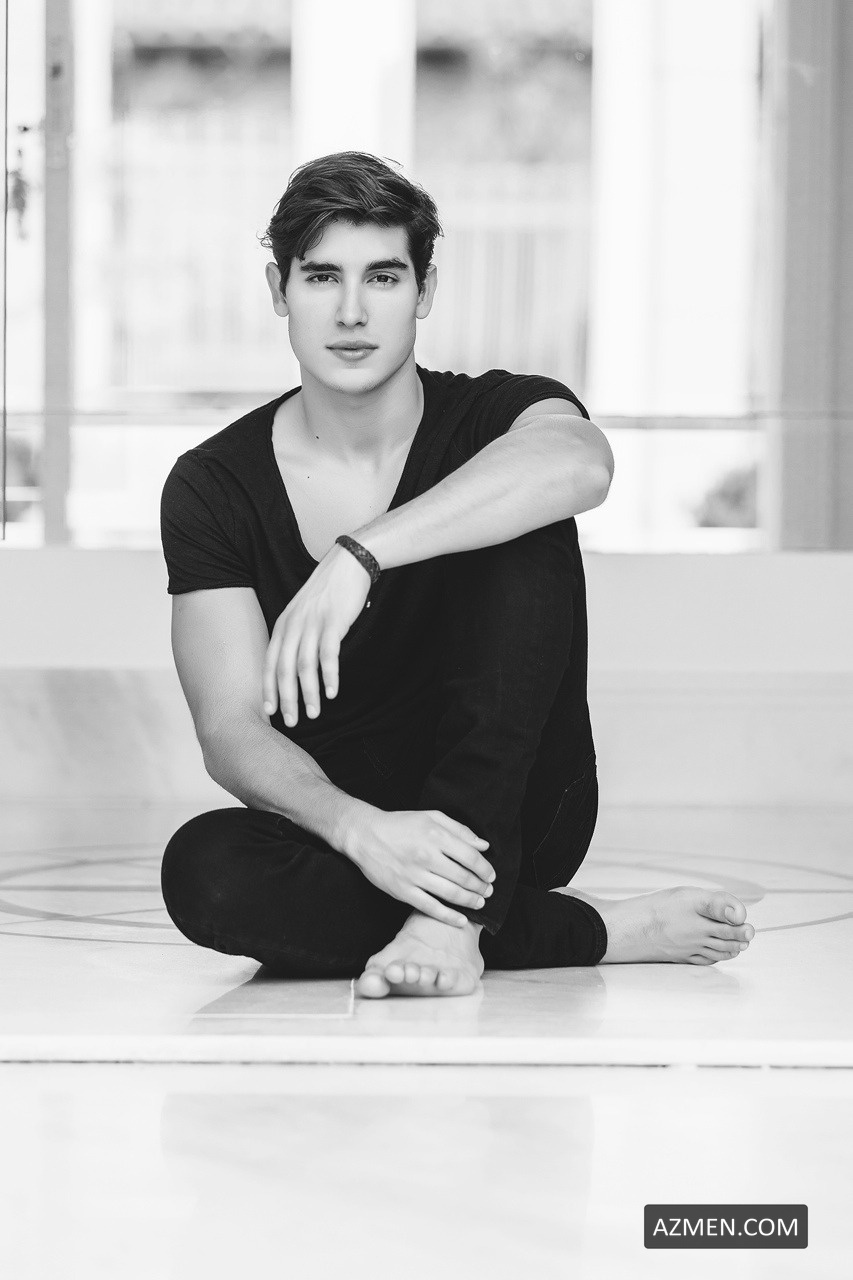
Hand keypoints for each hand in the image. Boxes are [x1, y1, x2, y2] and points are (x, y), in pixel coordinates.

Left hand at [263, 543, 370, 725]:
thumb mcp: (302, 613)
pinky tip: (332, 692)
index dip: (268, 689)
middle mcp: (293, 626)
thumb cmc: (327, 592)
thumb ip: (296, 636)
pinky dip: (329, 676)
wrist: (347, 564)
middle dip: (286, 699)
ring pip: (304, 666)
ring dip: (308, 693)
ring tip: (313, 713)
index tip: (269, 712)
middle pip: (284, 669)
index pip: (270, 663)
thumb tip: (294, 665)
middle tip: (291, 722)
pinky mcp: (333, 622)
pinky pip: (328, 654)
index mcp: (283, 625)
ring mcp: (312, 624)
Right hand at [346, 807, 496, 926]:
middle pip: (463, 877)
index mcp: (435, 835)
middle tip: (488, 891)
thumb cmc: (400, 824)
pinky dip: (448, 916)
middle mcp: (426, 856)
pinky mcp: (403, 891)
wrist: (365, 835)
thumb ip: (459, 830)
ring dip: (470, 900)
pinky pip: (430, 907)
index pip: (470, 856)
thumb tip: (483, 845)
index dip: (485, 868)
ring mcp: (414, 875)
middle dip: (481, 886)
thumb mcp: (431, 816)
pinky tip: (461, 919)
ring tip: (479, 902)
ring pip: (451, 893)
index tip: (491, 875)